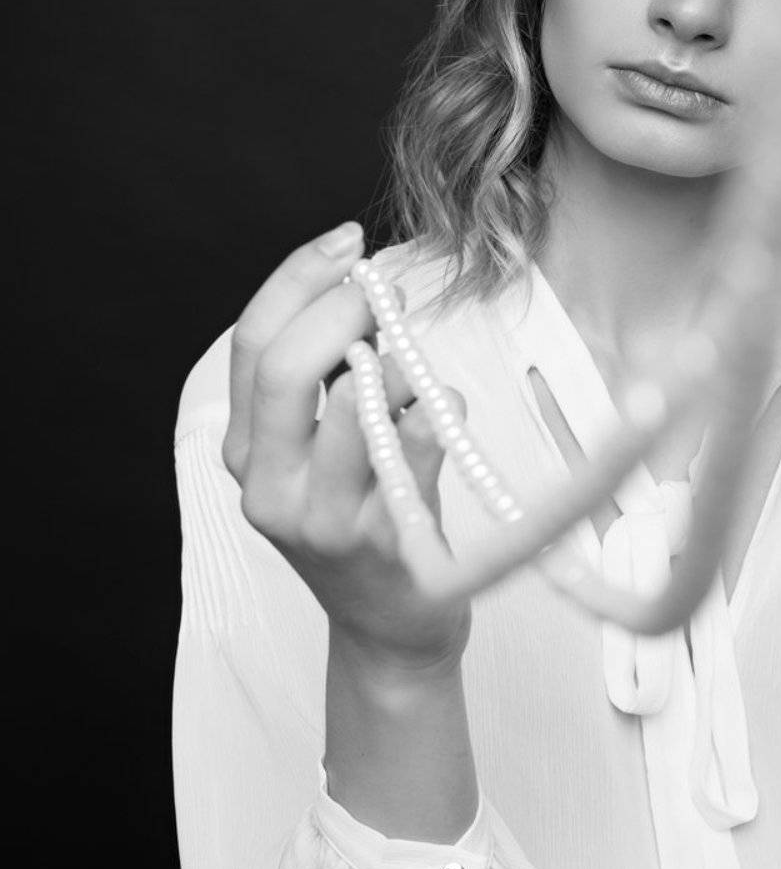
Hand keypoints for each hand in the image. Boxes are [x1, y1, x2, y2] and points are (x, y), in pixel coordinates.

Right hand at [222, 223, 470, 674]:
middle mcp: (270, 488)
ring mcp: (325, 522)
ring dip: (399, 363)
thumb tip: (367, 290)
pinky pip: (420, 451)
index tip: (349, 241)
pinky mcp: (385, 546)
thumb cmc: (359, 522)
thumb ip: (326, 384)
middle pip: (287, 369)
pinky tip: (447, 412)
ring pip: (356, 409)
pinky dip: (441, 413)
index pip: (254, 343)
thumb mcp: (316, 456)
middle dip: (344, 306)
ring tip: (417, 365)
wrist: (389, 627)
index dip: (300, 278)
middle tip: (387, 284)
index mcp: (246, 453)